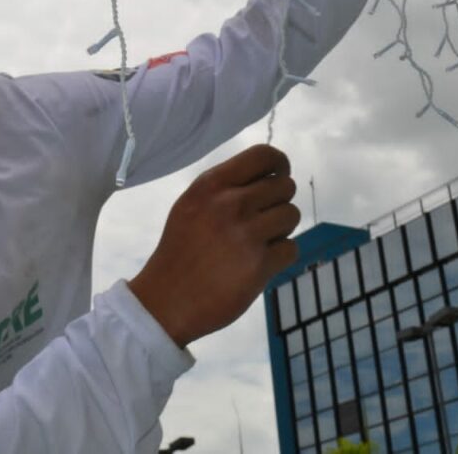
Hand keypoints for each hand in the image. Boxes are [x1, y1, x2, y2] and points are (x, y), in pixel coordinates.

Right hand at [128, 145, 299, 347]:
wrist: (166, 301)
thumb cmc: (180, 251)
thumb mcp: (190, 206)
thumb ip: (224, 188)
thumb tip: (267, 177)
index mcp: (211, 185)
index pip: (263, 156)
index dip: (279, 164)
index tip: (278, 177)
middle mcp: (230, 204)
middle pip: (284, 186)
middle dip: (278, 202)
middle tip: (261, 221)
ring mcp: (246, 234)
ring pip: (292, 215)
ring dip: (281, 230)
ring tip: (257, 243)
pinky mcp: (259, 265)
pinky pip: (292, 248)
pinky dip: (280, 256)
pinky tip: (259, 263)